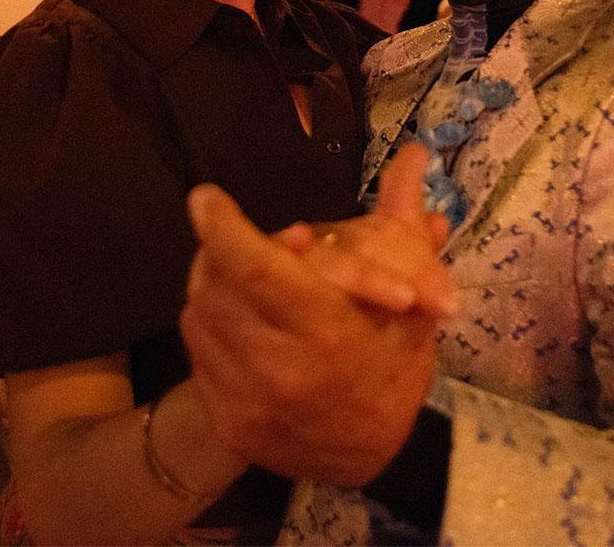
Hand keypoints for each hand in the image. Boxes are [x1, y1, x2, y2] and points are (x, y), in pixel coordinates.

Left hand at [180, 154, 444, 485]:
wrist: (366, 459)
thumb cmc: (391, 367)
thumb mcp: (410, 300)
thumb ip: (401, 226)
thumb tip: (414, 153)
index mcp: (332, 335)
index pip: (262, 273)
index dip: (227, 231)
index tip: (205, 197)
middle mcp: (283, 372)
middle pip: (221, 284)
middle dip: (230, 253)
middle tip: (252, 244)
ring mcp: (248, 402)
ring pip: (202, 314)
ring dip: (219, 288)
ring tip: (253, 285)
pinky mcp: (226, 423)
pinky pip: (198, 354)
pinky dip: (215, 329)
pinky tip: (246, 329)